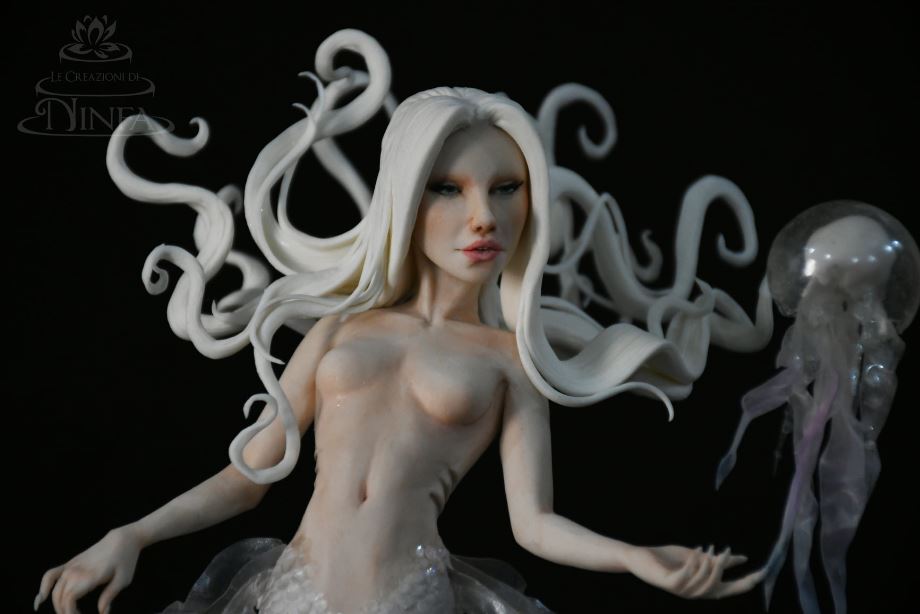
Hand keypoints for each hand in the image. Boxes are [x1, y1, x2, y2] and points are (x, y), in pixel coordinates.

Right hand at [35, 526, 142, 613]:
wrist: (122, 539)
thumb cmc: (126, 559)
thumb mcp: (124, 580)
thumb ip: (109, 596)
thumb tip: (102, 613)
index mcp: (89, 576)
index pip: (69, 600)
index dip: (70, 613)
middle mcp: (76, 571)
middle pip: (61, 598)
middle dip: (66, 612)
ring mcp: (71, 566)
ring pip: (55, 591)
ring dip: (58, 605)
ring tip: (69, 613)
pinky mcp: (71, 563)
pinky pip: (50, 575)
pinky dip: (44, 587)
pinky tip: (40, 600)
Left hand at [627, 544, 764, 598]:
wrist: (640, 558)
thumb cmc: (668, 558)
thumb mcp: (698, 556)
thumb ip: (717, 559)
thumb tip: (741, 556)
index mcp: (703, 588)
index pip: (730, 589)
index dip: (746, 583)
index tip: (762, 573)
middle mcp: (694, 593)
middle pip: (719, 588)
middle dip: (725, 571)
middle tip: (729, 550)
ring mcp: (682, 590)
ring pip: (704, 583)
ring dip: (709, 565)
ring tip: (710, 548)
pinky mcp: (670, 584)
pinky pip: (686, 577)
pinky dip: (693, 564)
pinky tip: (695, 552)